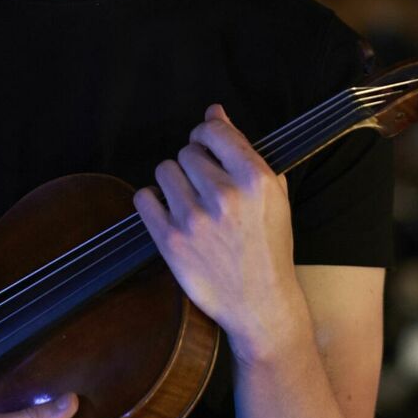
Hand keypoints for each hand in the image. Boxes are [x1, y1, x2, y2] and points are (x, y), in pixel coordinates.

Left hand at [133, 104, 304, 363]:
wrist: (262, 305)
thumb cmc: (269, 247)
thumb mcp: (273, 195)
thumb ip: (244, 149)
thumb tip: (215, 112)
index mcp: (256, 179)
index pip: (213, 130)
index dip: (206, 133)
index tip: (205, 145)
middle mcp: (225, 195)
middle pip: (187, 151)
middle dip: (193, 163)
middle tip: (203, 185)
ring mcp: (195, 219)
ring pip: (164, 171)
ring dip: (173, 181)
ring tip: (188, 200)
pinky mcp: (171, 242)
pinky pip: (144, 199)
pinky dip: (152, 202)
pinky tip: (168, 213)